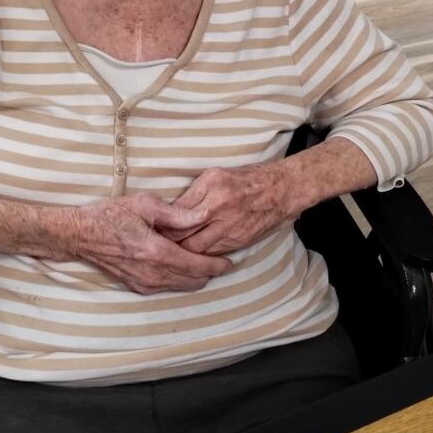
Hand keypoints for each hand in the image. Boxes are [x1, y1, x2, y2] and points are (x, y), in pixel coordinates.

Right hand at [71, 194, 232, 294]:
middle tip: (220, 259)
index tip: (229, 261)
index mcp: (158, 253)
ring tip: (204, 262)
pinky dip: (180, 279)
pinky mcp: (138, 287)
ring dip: (196, 277)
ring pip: (182, 286)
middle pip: (194, 281)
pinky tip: (181, 266)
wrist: (81, 235)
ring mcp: (145, 283)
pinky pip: (168, 287)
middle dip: (210, 272)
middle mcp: (153, 273)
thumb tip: (203, 215)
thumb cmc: (111, 215)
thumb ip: (177, 214)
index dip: (217, 265)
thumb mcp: (145, 205)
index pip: (198, 266)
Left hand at [160, 162, 292, 255]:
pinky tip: (189, 256)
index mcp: (212, 186)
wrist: (281, 190)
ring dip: (182, 253)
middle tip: (155, 245)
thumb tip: (171, 211)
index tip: (151, 228)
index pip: (178, 212)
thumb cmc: (246, 179)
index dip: (162, 223)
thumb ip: (193, 193)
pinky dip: (199, 256)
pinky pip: (212, 253)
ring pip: (196, 249)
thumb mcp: (215, 175)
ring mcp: (230, 227)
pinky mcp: (238, 242)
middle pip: (184, 234)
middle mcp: (220, 208)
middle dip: (168, 242)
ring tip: (168, 253)